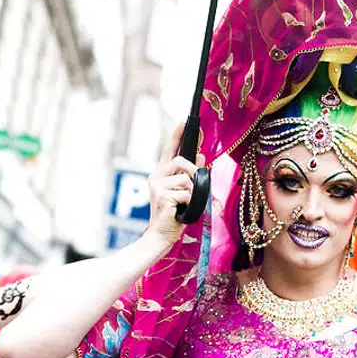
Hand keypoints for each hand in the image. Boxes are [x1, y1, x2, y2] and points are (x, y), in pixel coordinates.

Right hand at [145, 124, 204, 245]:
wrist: (161, 235)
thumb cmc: (174, 215)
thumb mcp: (185, 192)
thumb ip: (190, 174)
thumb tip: (200, 156)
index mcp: (160, 175)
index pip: (169, 150)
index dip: (176, 136)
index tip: (183, 122)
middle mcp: (156, 177)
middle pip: (180, 161)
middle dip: (192, 173)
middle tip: (192, 188)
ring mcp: (157, 186)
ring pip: (186, 179)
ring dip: (191, 193)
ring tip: (183, 205)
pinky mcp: (163, 196)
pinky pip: (187, 193)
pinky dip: (189, 203)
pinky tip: (180, 211)